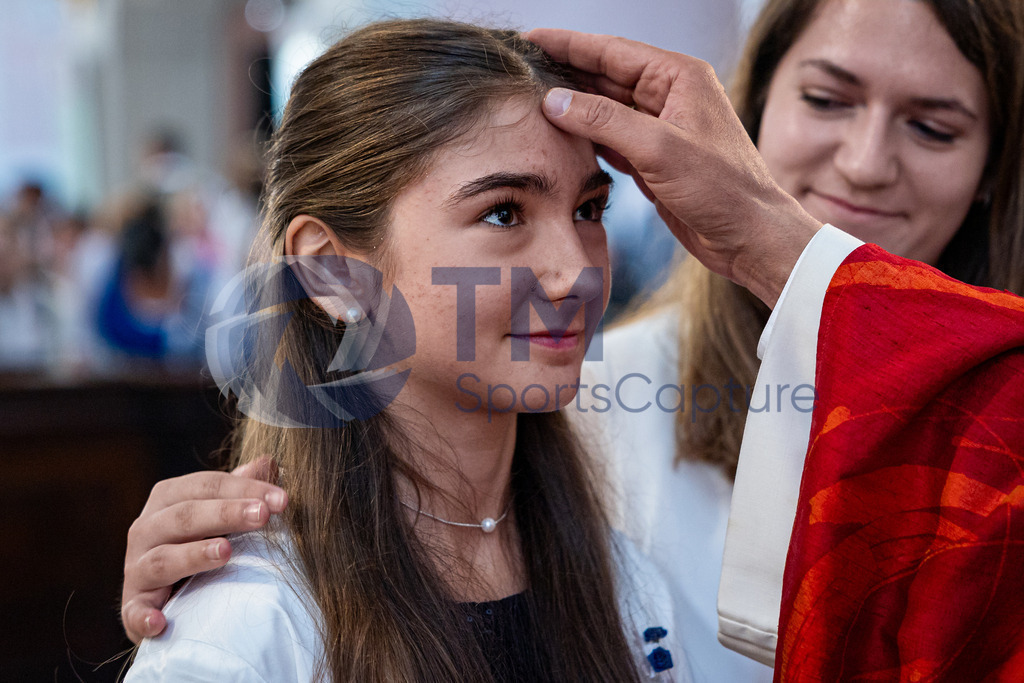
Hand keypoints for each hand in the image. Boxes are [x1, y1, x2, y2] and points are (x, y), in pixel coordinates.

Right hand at [120, 457, 286, 642]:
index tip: (282, 500)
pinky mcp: (133, 607)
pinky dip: (145, 616)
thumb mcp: (222, 511)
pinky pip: (135, 611)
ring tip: (226, 551)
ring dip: (193, 555)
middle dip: (226, 513)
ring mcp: (136, 568)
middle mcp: (146, 529)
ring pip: (162, 559)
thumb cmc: (201, 540)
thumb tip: (267, 461)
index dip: (245, 489)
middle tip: (263, 516)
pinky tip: (162, 622)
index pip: (206, 485)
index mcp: (168, 498)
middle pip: (185, 516)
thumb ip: (242, 488)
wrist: (171, 592)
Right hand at [525, 29, 821, 306]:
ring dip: (572, 106)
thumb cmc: (722, 189)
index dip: (569, 44)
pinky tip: (560, 135)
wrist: (750, 236)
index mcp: (680, 77)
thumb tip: (555, 100)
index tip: (530, 40)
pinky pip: (611, 138)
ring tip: (531, 100)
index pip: (612, 51)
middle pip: (605, 75)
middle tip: (522, 70)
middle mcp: (671, 96)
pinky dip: (586, 136)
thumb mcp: (658, 149)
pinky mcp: (654, 159)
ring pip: (605, 108)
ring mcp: (661, 128)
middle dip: (565, 72)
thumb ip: (604, 121)